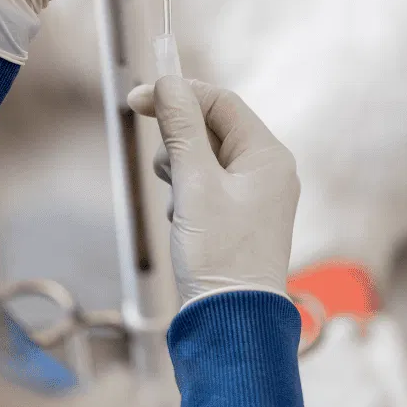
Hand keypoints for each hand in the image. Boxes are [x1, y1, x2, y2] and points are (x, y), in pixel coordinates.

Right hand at [128, 78, 299, 307]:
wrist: (230, 323)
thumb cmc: (219, 256)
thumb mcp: (194, 185)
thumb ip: (181, 130)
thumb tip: (168, 83)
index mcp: (269, 156)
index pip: (222, 102)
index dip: (179, 95)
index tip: (137, 99)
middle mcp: (268, 171)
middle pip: (212, 128)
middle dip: (179, 143)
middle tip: (168, 172)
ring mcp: (254, 196)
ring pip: (203, 158)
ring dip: (180, 173)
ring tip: (182, 209)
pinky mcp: (237, 218)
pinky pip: (205, 187)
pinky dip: (186, 197)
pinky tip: (185, 225)